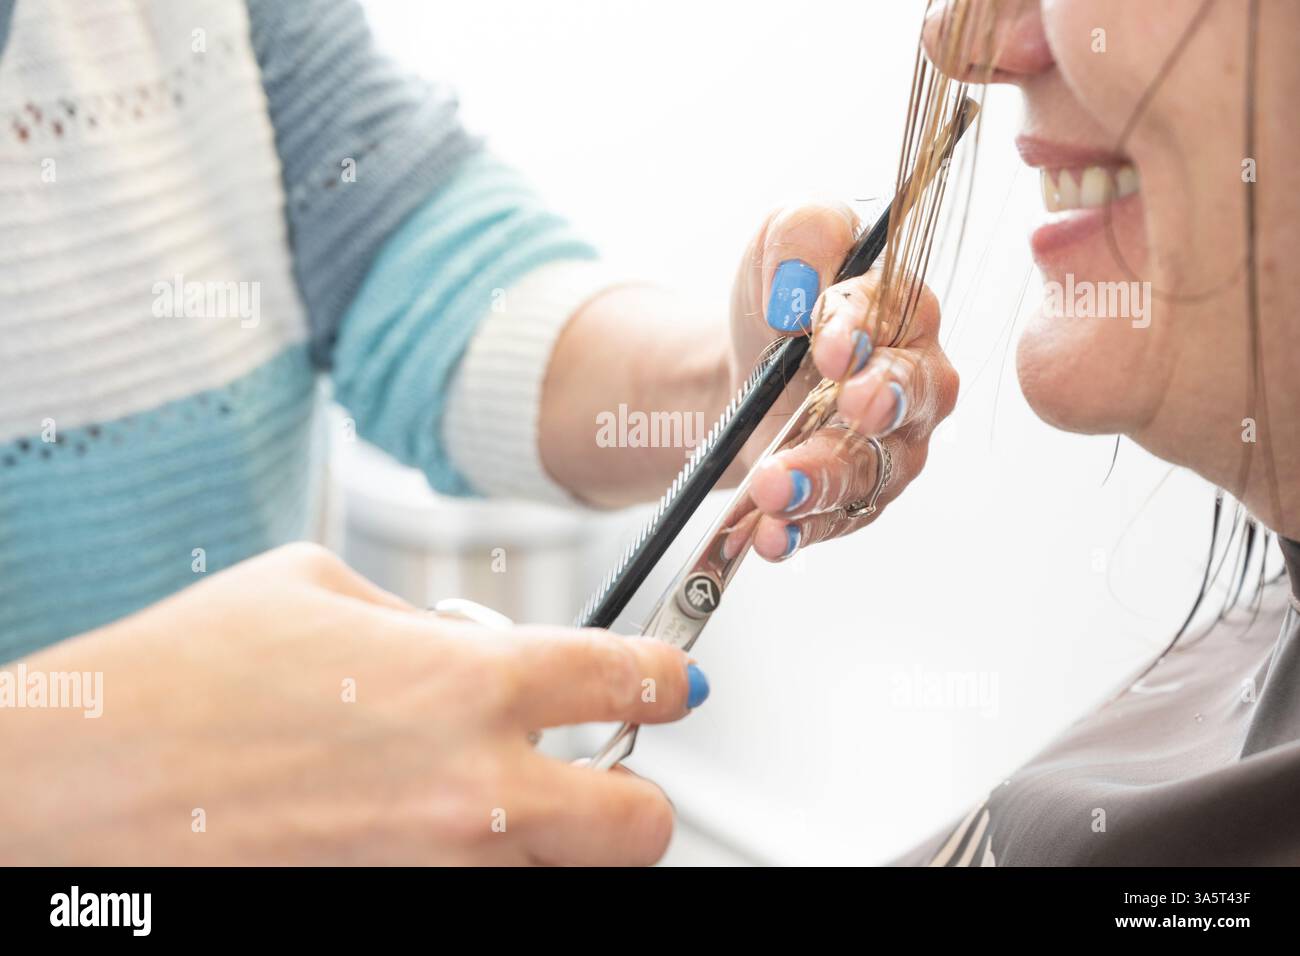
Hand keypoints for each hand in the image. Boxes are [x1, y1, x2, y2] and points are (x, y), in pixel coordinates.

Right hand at [0, 543, 702, 864]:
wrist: (74, 789)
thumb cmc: (175, 680)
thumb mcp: (313, 590)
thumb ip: (418, 619)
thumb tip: (467, 644)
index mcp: (464, 683)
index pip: (626, 680)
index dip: (665, 677)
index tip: (674, 682)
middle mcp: (473, 790)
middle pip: (640, 826)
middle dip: (639, 803)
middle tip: (614, 781)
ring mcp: (438, 872)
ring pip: (562, 880)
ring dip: (552, 845)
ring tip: (497, 809)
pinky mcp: (393, 914)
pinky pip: (478, 899)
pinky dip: (476, 869)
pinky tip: (421, 834)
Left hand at [728, 203, 958, 559]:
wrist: (743, 372)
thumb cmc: (778, 299)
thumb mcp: (780, 240)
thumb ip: (804, 235)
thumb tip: (797, 286)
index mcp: (902, 306)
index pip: (896, 313)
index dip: (861, 328)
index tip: (827, 345)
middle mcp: (914, 378)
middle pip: (911, 394)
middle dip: (880, 402)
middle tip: (850, 408)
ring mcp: (892, 444)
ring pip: (872, 467)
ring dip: (822, 478)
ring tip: (772, 485)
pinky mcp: (861, 495)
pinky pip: (841, 519)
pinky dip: (803, 528)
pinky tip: (771, 534)